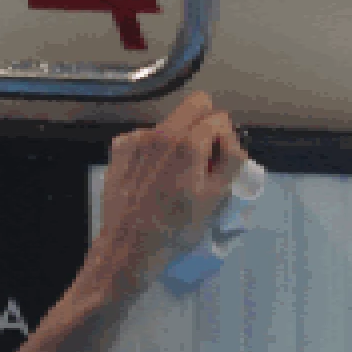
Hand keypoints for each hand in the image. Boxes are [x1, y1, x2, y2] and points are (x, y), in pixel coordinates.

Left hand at [91, 91, 246, 289]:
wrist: (130, 246)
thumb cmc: (178, 227)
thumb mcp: (217, 198)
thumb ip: (231, 160)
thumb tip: (230, 141)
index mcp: (188, 143)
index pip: (220, 118)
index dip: (227, 140)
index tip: (221, 163)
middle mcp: (160, 132)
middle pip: (195, 105)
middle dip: (206, 126)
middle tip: (204, 158)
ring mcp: (137, 139)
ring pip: (170, 123)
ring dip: (179, 140)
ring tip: (175, 174)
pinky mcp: (120, 149)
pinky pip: (146, 137)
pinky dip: (154, 150)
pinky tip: (152, 176)